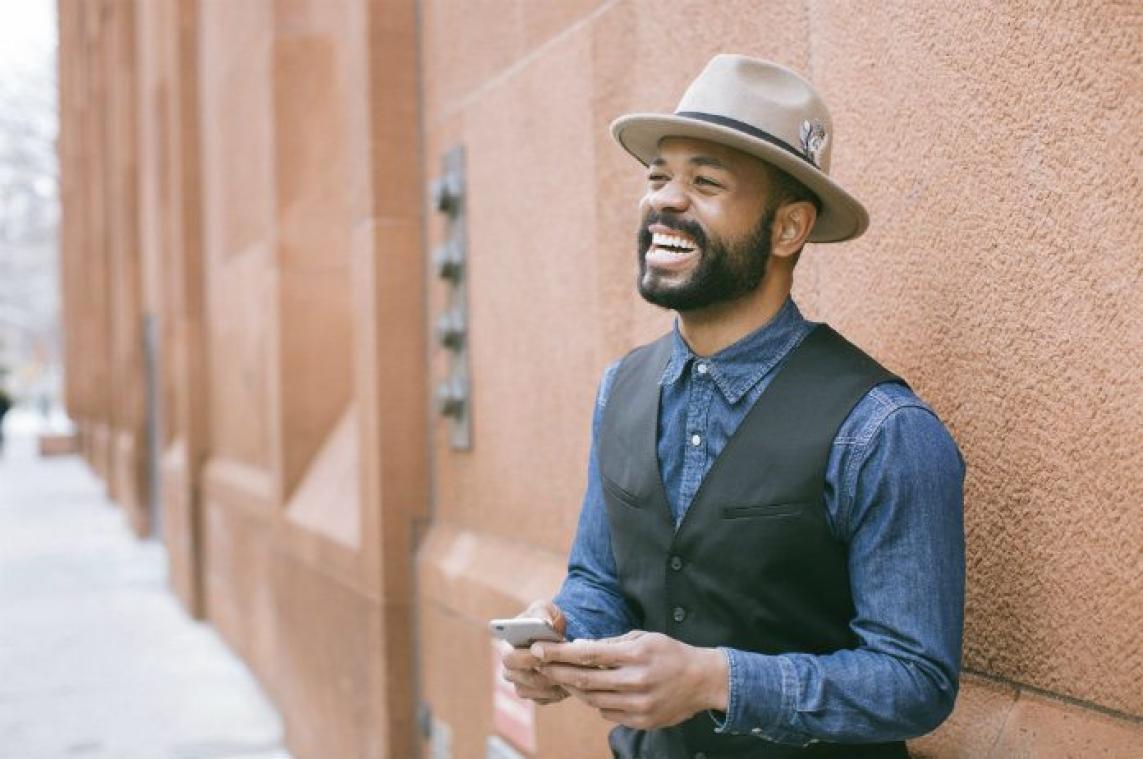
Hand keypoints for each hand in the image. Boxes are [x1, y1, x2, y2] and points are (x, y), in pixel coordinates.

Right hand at [497, 599, 569, 704]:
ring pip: (532, 689)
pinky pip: (543, 698)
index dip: (525, 657)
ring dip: (550, 681)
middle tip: (560, 664)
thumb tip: (544, 622)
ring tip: (569, 672)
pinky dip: (556, 691)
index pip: (508, 657)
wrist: (562, 635)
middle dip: (540, 670)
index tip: (542, 652)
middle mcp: (510, 668)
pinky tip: (569, 681)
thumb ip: (542, 612)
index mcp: (506, 646)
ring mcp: (521, 683)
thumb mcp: (546, 609)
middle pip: (518, 677)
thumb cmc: (548, 619)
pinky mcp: (535, 695)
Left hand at [531, 630, 728, 729]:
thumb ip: (611, 644)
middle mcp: (636, 681)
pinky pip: (608, 714)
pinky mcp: (642, 721)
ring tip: (561, 678)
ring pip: (593, 700)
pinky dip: (596, 703)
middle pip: (585, 680)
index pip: (588, 654)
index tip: (539, 649)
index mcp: (636, 655)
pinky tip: (592, 692)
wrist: (703, 681)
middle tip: (539, 666)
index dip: (559, 653)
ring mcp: (639, 705)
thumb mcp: (643, 637)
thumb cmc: (670, 653)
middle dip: (557, 672)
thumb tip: (579, 647)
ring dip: (574, 689)